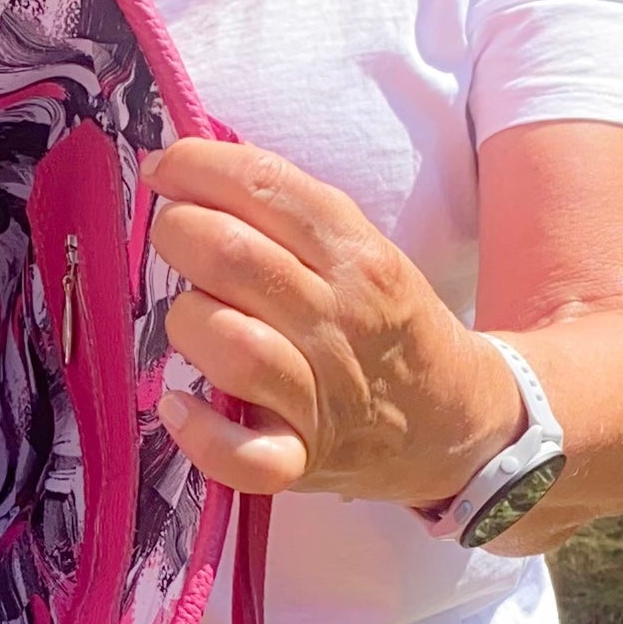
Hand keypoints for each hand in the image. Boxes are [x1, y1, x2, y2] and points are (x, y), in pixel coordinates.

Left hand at [144, 139, 519, 502]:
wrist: (458, 416)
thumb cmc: (384, 321)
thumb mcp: (359, 248)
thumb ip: (285, 211)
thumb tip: (185, 167)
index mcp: (355, 253)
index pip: (266, 185)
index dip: (195, 165)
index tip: (164, 170)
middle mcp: (339, 317)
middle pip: (231, 255)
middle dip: (176, 231)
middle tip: (174, 238)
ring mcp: (323, 393)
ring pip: (229, 343)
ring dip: (188, 321)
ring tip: (192, 318)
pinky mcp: (306, 459)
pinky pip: (244, 458)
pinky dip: (202, 434)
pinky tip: (180, 406)